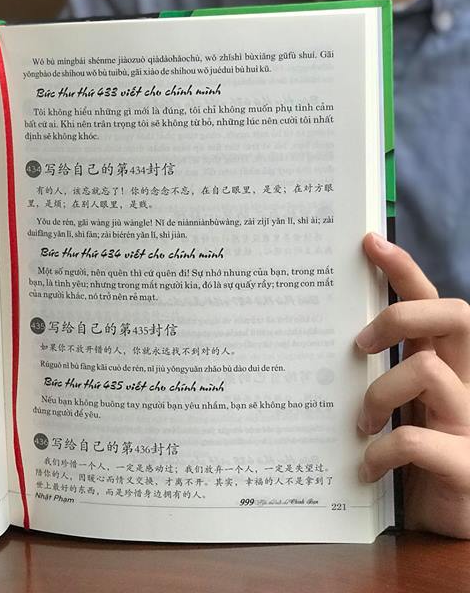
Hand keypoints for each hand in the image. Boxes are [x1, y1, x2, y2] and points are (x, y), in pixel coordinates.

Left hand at [356, 233, 469, 537]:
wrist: (450, 529)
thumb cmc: (414, 465)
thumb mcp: (396, 413)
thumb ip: (375, 378)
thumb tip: (318, 344)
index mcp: (448, 368)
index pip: (433, 304)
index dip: (405, 270)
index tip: (368, 243)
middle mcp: (467, 385)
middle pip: (454, 317)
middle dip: (401, 316)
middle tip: (359, 345)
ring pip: (428, 372)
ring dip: (379, 394)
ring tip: (359, 425)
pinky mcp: (467, 465)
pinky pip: (414, 440)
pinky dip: (379, 452)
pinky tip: (365, 469)